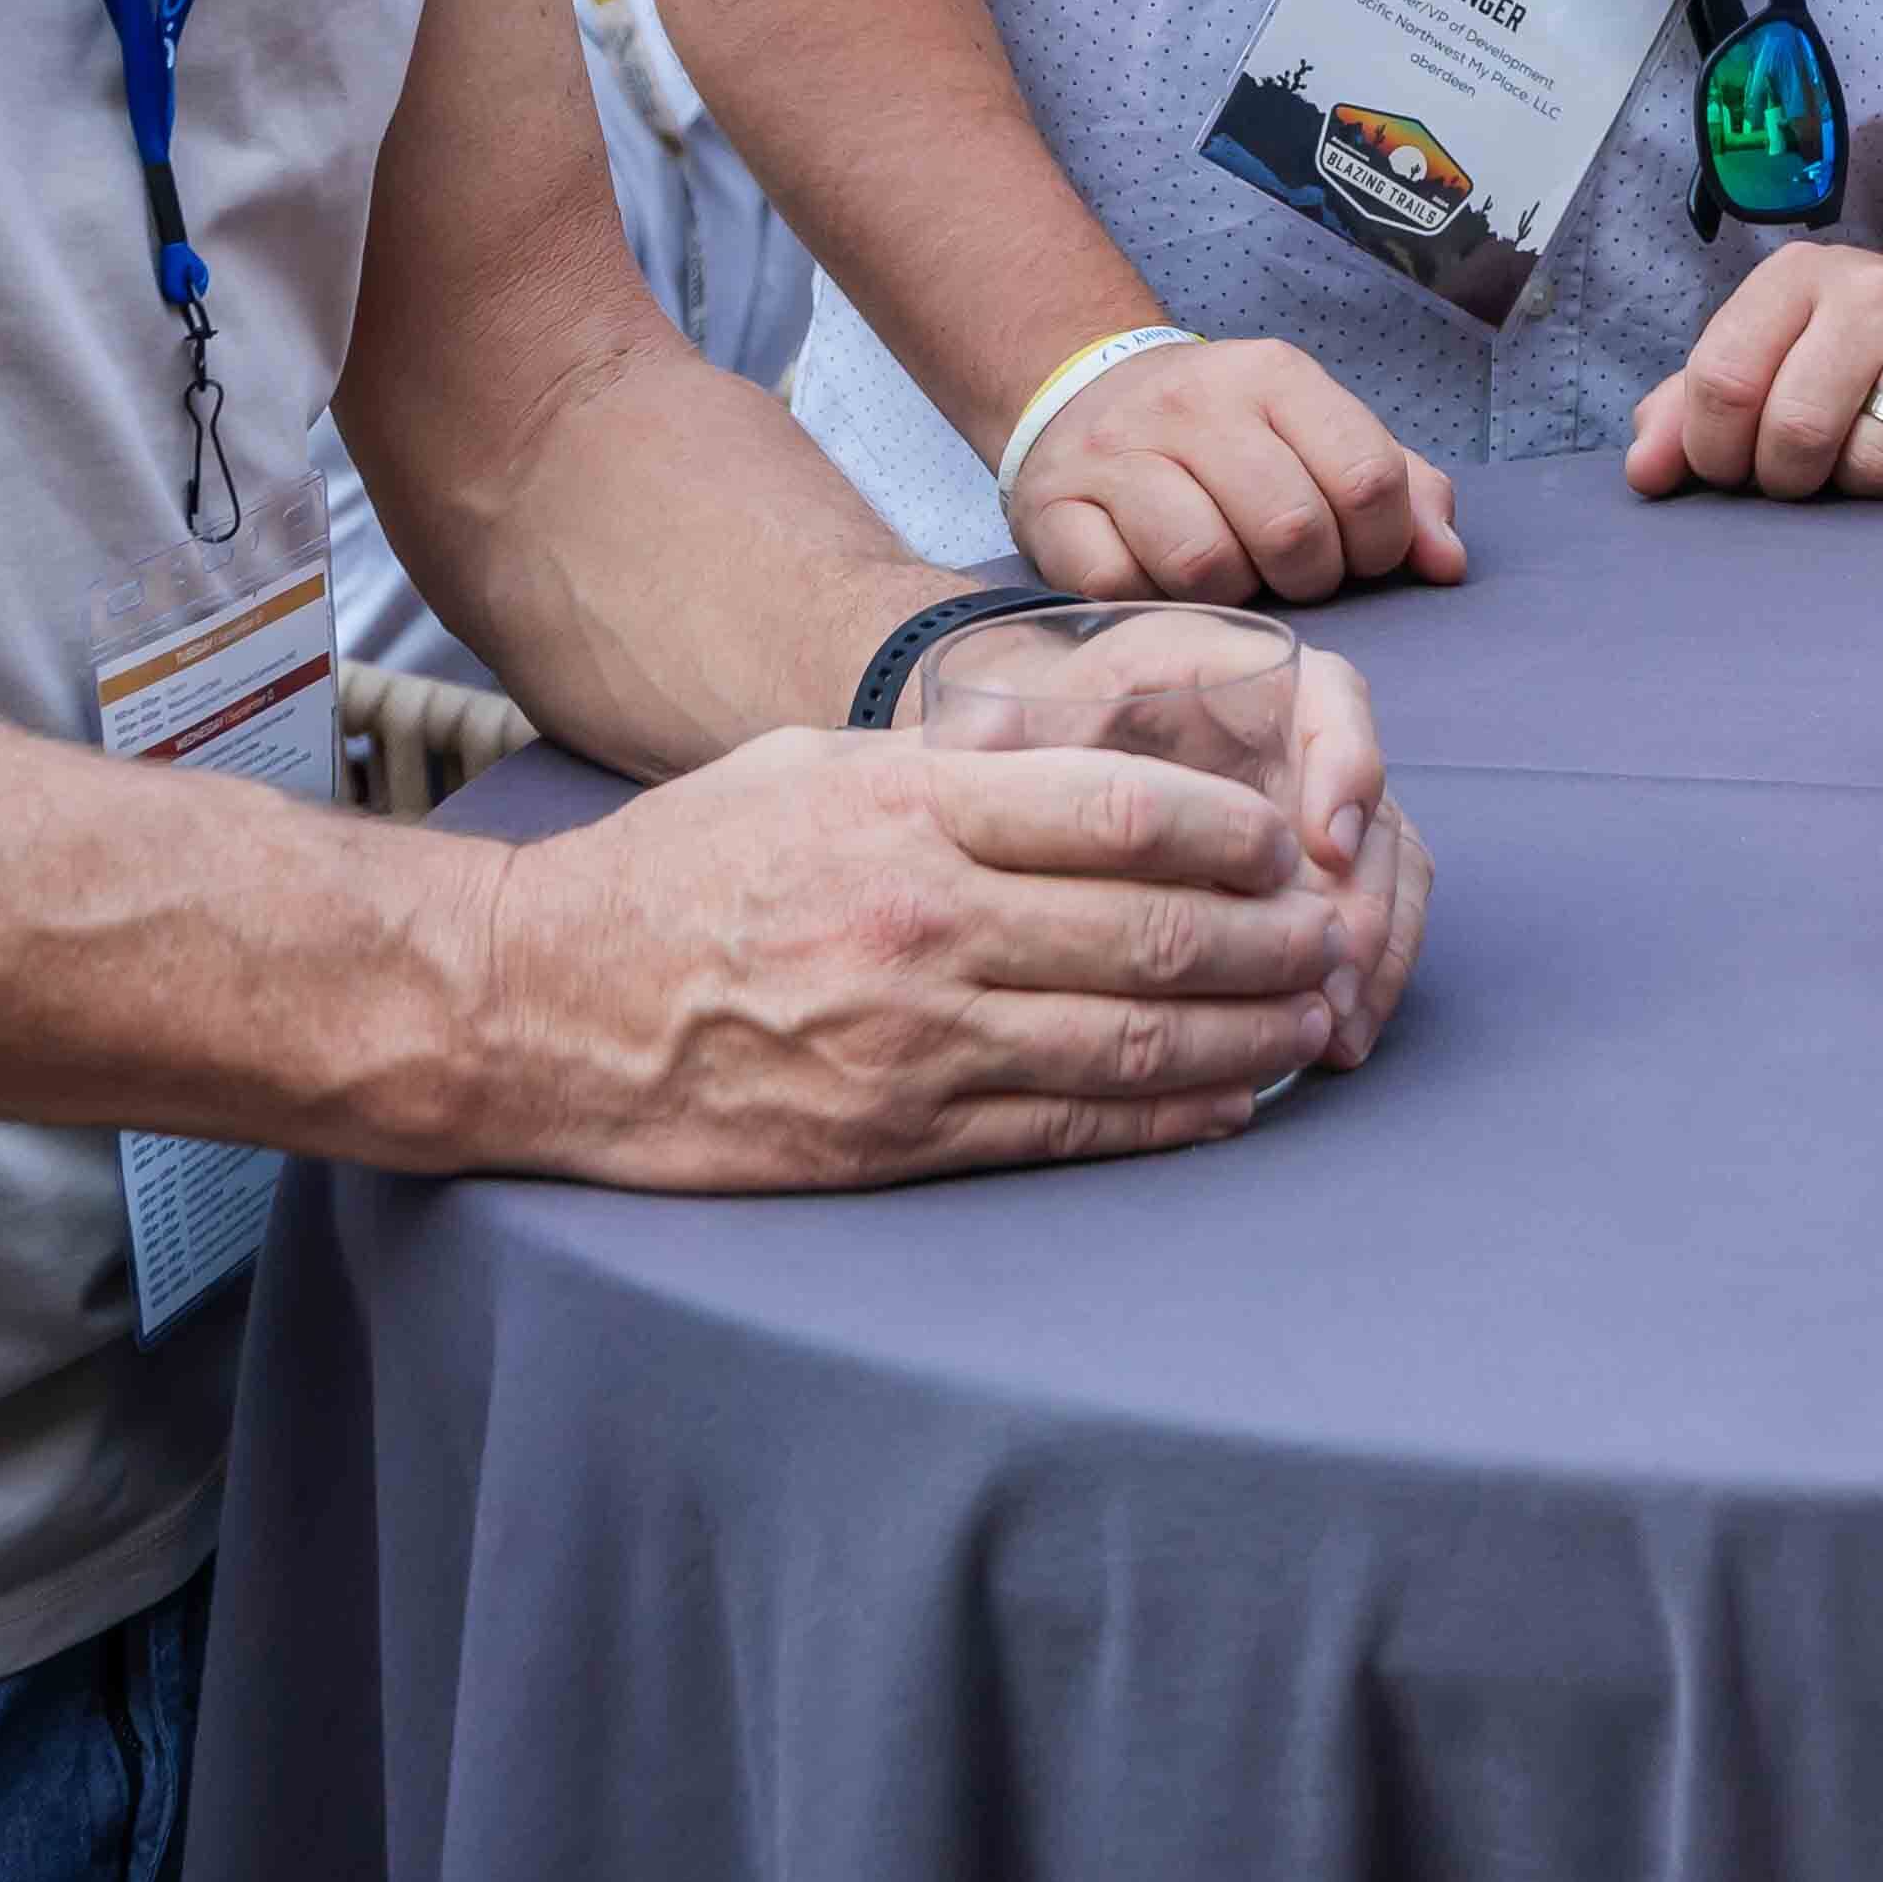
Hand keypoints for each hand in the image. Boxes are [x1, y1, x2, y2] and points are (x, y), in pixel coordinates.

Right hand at [449, 725, 1357, 1189]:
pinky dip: (1167, 1121)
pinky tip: (1228, 1104)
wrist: (547, 1005)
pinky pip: (1066, 1133)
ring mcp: (914, 1043)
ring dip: (1247, 1036)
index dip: (1239, 831)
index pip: (1129, 812)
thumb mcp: (819, 768)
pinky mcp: (895, 1140)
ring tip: (1312, 1021)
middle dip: (1272, 939)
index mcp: (914, 814)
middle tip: (1335, 936)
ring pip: (1130, 1044)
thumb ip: (957, 763)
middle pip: (1156, 932)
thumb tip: (1091, 742)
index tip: (1291, 839)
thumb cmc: (690, 865)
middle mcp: (926, 925)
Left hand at [892, 598, 1435, 1077]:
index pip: (1328, 695)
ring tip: (1333, 1025)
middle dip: (1362, 895)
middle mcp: (1297, 739)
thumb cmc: (1035, 738)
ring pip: (1386, 873)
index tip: (1327, 839)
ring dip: (1371, 951)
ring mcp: (1315, 814)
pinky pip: (1371, 922)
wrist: (1038, 768)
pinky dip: (1364, 981)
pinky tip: (1335, 1040)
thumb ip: (1004, 726)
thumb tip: (984, 728)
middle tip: (1332, 967)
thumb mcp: (1019, 719)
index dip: (1344, 760)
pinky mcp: (1317, 881)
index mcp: (1237, 676)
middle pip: (1371, 805)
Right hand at [1002, 333, 1460, 604]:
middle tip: (1292, 576)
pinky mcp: (1054, 508)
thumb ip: (1401, 490)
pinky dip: (1151, 603)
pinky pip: (1119, 586)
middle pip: (1292, 529)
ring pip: (1205, 563)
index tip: (1360, 557)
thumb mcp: (1317, 435)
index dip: (1381, 543)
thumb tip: (1448, 562)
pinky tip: (1161, 584)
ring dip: (1231, 595)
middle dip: (1309, 577)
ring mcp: (1116, 453)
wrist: (1079, 394)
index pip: (1367, 477)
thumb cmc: (1226, 437)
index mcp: (1273, 377)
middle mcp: (1193, 403)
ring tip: (1230, 577)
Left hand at [1628, 236, 1882, 499]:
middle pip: (1795, 430)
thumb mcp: (1762, 343)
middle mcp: (1869, 294)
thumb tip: (1645, 471)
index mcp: (1795, 276)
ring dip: (1849, 482)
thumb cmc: (1837, 333)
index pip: (1723, 379)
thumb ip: (1689, 404)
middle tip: (1790, 469)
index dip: (1710, 447)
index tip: (1724, 463)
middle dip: (1780, 475)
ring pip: (1869, 464)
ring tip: (1855, 447)